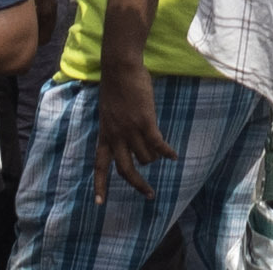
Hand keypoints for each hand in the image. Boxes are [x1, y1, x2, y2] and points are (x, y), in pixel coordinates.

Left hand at [94, 83, 168, 198]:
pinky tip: (173, 156)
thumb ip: (114, 127)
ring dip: (153, 158)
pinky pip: (157, 145)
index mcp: (105, 134)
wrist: (120, 67)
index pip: (100, 165)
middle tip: (149, 194)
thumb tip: (124, 139)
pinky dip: (166, 152)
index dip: (100, 185)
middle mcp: (116, 136)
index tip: (99, 203)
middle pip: (125, 170)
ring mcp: (130, 130)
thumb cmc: (115, 85)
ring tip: (159, 153)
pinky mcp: (145, 122)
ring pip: (145, 157)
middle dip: (138, 184)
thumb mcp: (108, 111)